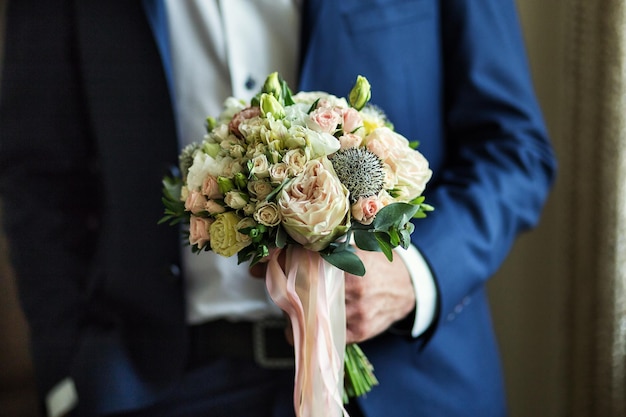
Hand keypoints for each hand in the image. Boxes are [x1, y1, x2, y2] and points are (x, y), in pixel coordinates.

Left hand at [248, 247, 415, 343]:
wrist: (406, 288)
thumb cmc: (375, 263)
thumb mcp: (356, 245)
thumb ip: (327, 242)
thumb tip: (285, 238)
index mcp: (349, 263)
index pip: (305, 264)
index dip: (278, 265)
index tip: (257, 267)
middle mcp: (352, 289)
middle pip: (304, 292)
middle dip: (284, 290)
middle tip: (273, 285)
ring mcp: (355, 312)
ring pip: (311, 317)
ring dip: (296, 312)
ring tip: (295, 303)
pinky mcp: (359, 332)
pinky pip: (323, 335)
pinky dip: (309, 330)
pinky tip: (308, 321)